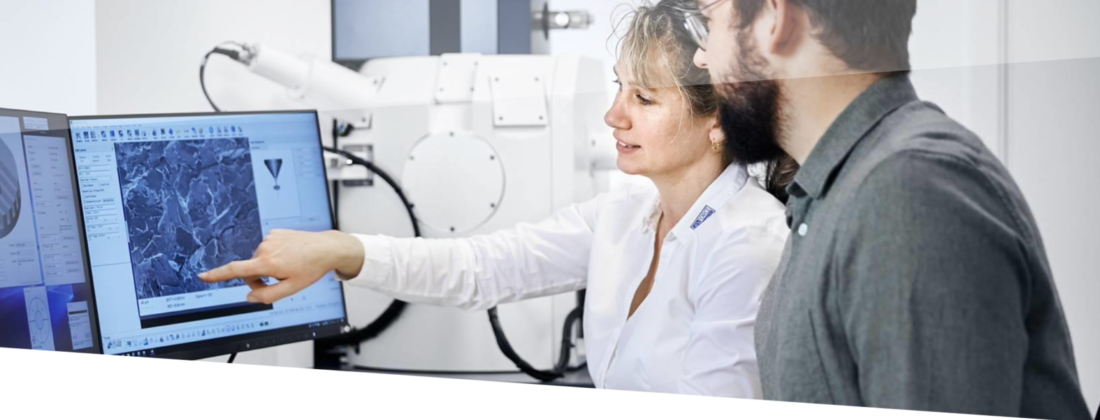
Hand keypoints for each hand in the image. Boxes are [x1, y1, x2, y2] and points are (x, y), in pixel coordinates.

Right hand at [199, 229, 364, 303]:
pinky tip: (290, 254)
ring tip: (289, 265)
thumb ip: (268, 296)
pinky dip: (274, 255)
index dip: (217, 275)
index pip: (237, 270)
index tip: (202, 276)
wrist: (326, 248)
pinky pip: (267, 249)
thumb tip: (250, 296)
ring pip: (259, 260)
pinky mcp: (275, 232)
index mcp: (268, 263)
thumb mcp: (292, 289)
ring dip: (268, 266)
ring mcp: (270, 238)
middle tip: (281, 280)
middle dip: (260, 278)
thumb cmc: (311, 268)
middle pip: (250, 270)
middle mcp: (266, 248)